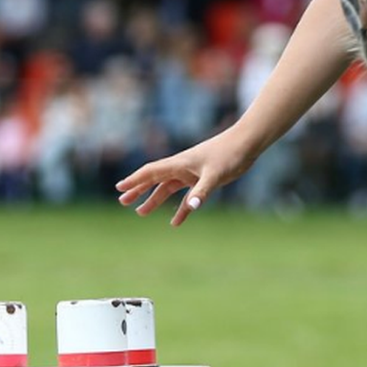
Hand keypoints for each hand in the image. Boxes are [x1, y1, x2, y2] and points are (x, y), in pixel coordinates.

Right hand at [115, 135, 248, 226]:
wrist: (246, 144)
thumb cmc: (229, 154)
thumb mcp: (215, 174)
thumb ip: (202, 190)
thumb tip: (192, 206)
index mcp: (179, 163)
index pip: (151, 172)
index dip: (135, 180)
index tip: (120, 188)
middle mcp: (182, 167)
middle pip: (155, 180)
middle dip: (138, 190)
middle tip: (123, 201)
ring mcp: (192, 173)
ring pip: (168, 189)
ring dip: (154, 199)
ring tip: (141, 212)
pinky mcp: (203, 179)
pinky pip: (187, 196)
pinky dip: (181, 208)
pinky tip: (176, 222)